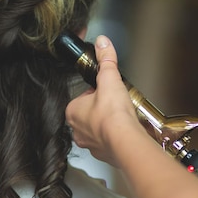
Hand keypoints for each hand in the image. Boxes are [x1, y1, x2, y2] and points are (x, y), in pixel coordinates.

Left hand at [66, 35, 143, 164]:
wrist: (125, 141)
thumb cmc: (113, 114)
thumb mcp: (109, 79)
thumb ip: (105, 60)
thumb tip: (102, 43)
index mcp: (73, 112)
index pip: (83, 98)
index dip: (96, 93)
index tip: (107, 91)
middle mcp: (77, 130)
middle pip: (89, 115)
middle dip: (102, 110)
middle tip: (116, 105)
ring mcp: (90, 145)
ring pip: (97, 131)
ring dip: (108, 126)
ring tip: (122, 119)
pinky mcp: (104, 155)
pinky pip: (108, 145)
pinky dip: (115, 139)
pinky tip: (125, 133)